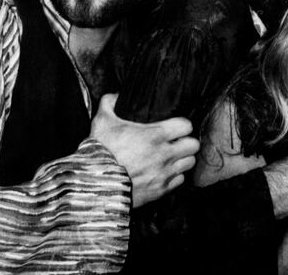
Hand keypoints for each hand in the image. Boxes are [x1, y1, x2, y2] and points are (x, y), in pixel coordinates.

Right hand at [91, 93, 199, 207]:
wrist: (94, 186)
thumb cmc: (100, 153)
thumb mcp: (102, 122)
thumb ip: (110, 104)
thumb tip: (116, 96)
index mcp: (155, 136)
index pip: (187, 125)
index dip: (182, 124)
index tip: (176, 126)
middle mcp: (164, 154)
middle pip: (193, 145)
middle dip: (186, 141)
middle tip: (177, 141)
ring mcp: (164, 173)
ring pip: (189, 163)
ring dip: (183, 158)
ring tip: (173, 156)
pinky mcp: (160, 190)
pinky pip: (179, 181)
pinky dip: (175, 176)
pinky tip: (165, 171)